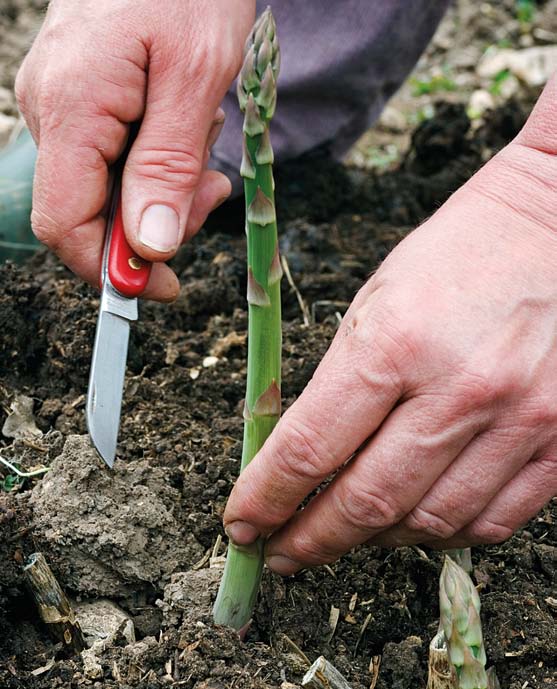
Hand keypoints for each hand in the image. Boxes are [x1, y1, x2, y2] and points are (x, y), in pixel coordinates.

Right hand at [15, 0, 253, 300]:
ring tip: (204, 144)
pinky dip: (155, 161)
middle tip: (210, 190)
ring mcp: (62, 103)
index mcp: (72, 108)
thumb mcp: (196, 78)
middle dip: (154, 223)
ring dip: (163, 188)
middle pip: (89, 213)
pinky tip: (185, 128)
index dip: (112, 270)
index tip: (167, 286)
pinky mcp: (82, 99)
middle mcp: (52, 110)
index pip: (65, 224)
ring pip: (106, 188)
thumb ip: (166, 166)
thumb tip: (148, 246)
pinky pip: (113, 157)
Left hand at [224, 79, 556, 574]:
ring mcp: (519, 419)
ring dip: (373, 540)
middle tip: (282, 551)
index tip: (243, 524)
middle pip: (366, 501)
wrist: (553, 224)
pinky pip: (491, 521)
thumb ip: (341, 386)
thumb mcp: (378, 301)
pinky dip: (440, 534)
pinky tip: (412, 523)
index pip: (310, 449)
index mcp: (395, 342)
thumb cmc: (457, 254)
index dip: (267, 498)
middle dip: (310, 539)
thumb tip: (304, 460)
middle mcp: (459, 389)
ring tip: (344, 534)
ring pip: (427, 522)